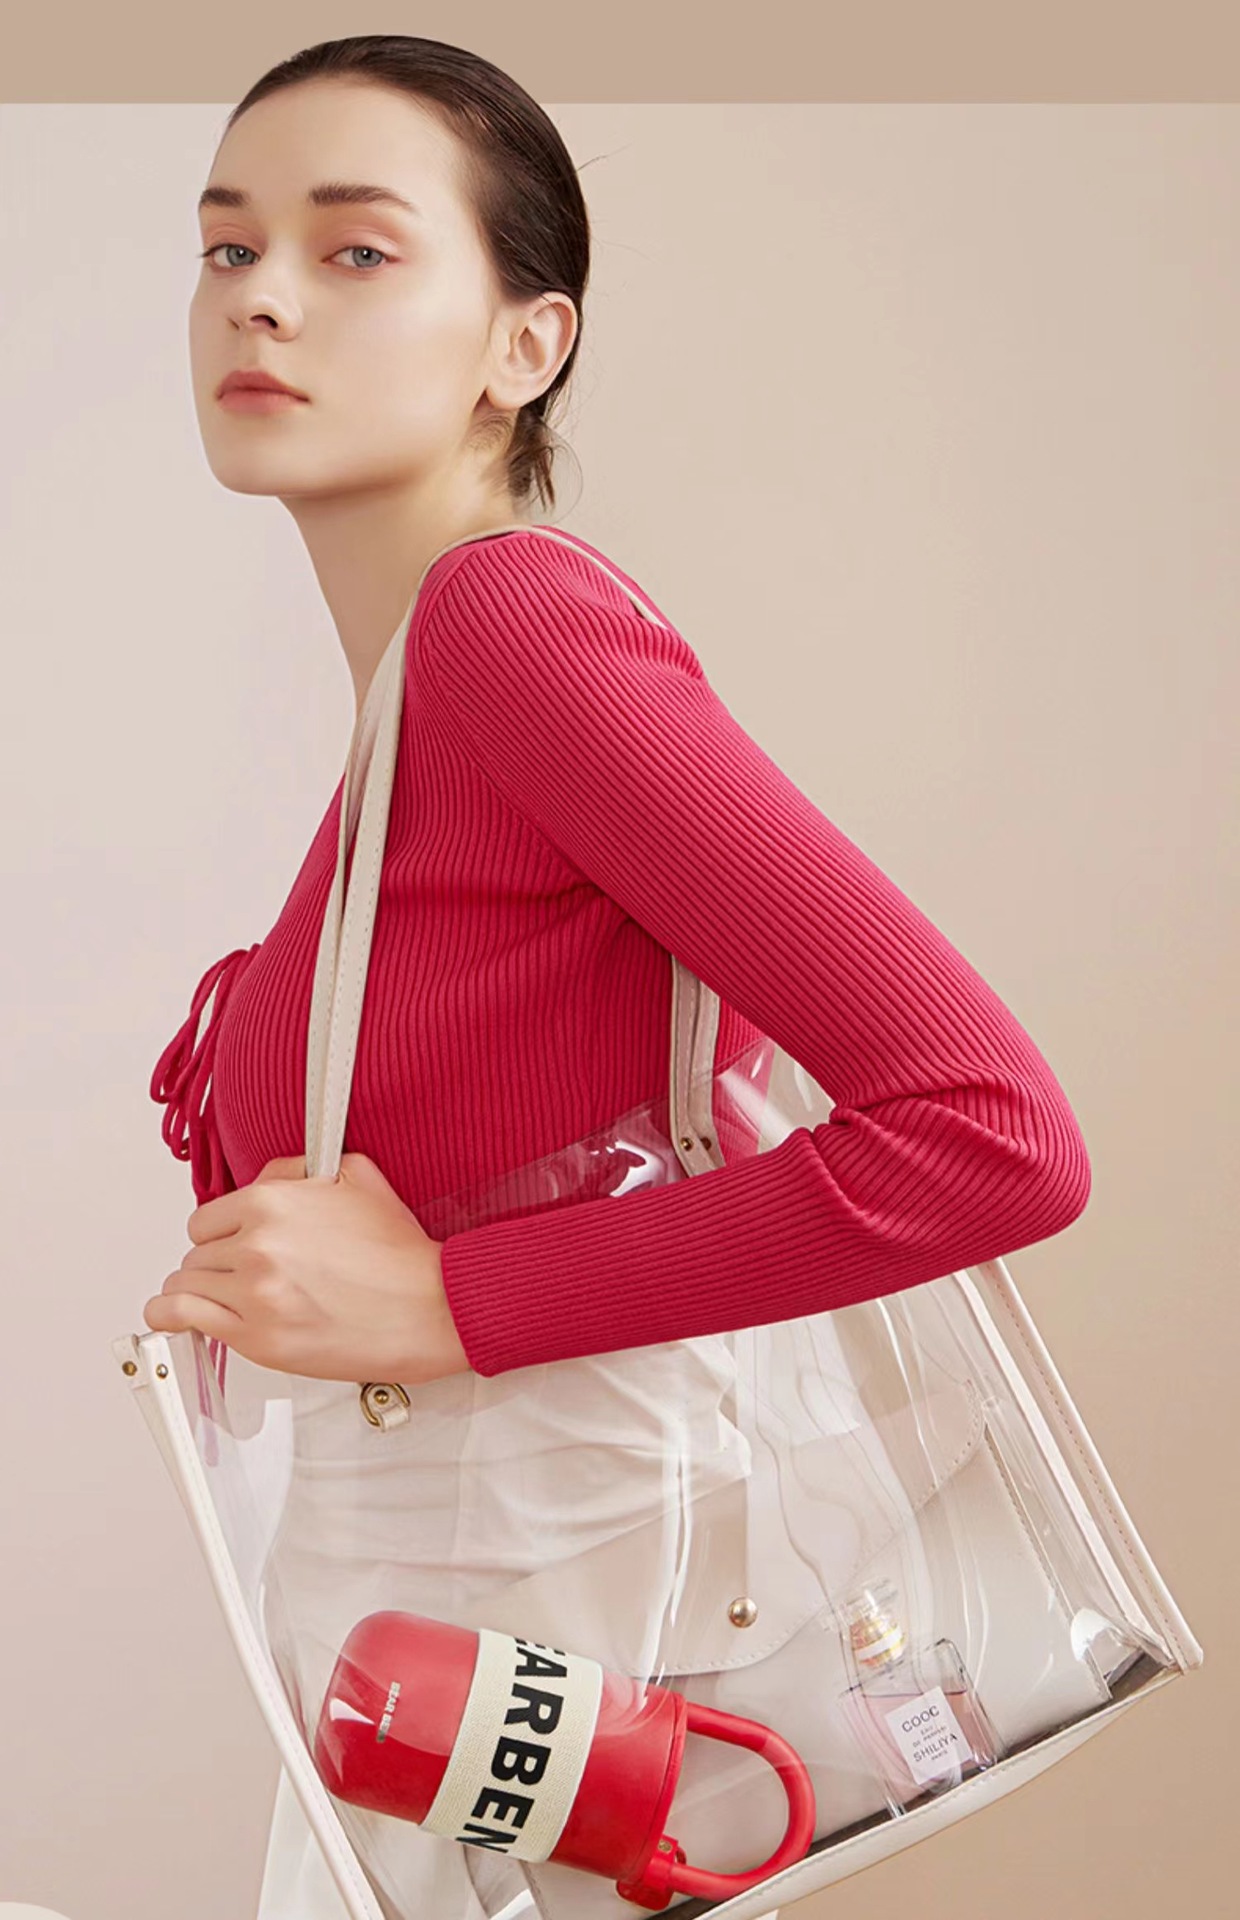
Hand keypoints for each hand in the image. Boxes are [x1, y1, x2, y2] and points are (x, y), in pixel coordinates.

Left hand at [142, 1152, 471, 1385]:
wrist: (430, 1307)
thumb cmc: (400, 1255)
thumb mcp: (357, 1176)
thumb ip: (299, 1169)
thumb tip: (269, 1177)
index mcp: (274, 1201)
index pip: (208, 1217)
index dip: (222, 1233)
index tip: (231, 1245)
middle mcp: (257, 1244)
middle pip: (197, 1253)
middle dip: (216, 1263)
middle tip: (240, 1276)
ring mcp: (255, 1293)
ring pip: (186, 1285)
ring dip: (197, 1290)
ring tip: (212, 1297)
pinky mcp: (258, 1337)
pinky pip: (184, 1319)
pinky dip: (171, 1316)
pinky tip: (173, 1316)